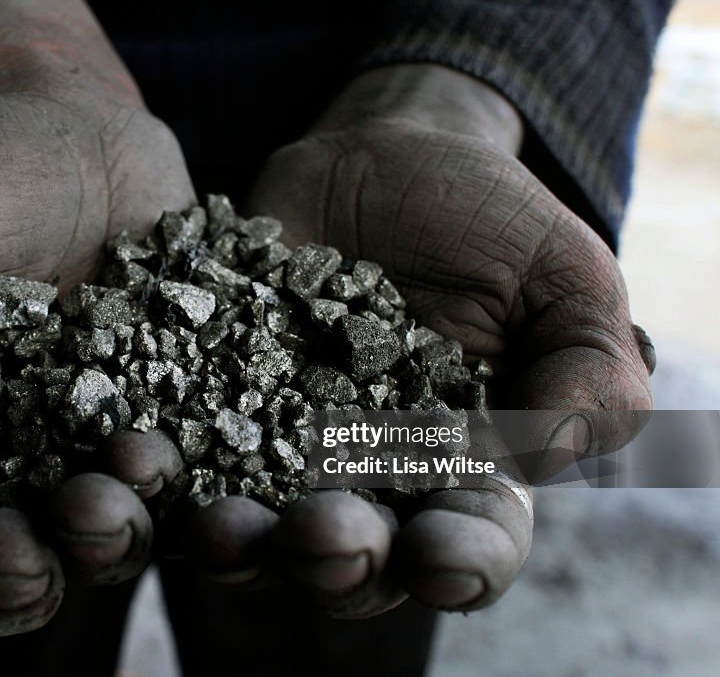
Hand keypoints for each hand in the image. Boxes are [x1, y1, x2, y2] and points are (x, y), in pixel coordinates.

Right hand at [0, 0, 192, 636]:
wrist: (78, 133)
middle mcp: (5, 466)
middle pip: (7, 560)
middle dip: (24, 566)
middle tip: (45, 525)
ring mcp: (94, 453)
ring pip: (100, 539)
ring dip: (113, 533)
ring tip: (129, 470)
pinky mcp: (173, 428)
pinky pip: (187, 485)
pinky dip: (194, 494)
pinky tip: (204, 468)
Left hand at [181, 64, 651, 616]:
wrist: (381, 157)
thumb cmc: (487, 221)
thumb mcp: (563, 280)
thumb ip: (586, 370)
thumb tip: (550, 456)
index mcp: (462, 473)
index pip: (473, 545)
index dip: (459, 564)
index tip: (439, 554)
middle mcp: (364, 483)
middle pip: (350, 559)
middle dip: (335, 559)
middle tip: (320, 537)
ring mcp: (274, 449)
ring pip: (249, 527)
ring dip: (232, 542)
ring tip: (217, 527)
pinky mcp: (201, 404)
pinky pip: (172, 450)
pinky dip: (153, 468)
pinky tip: (134, 460)